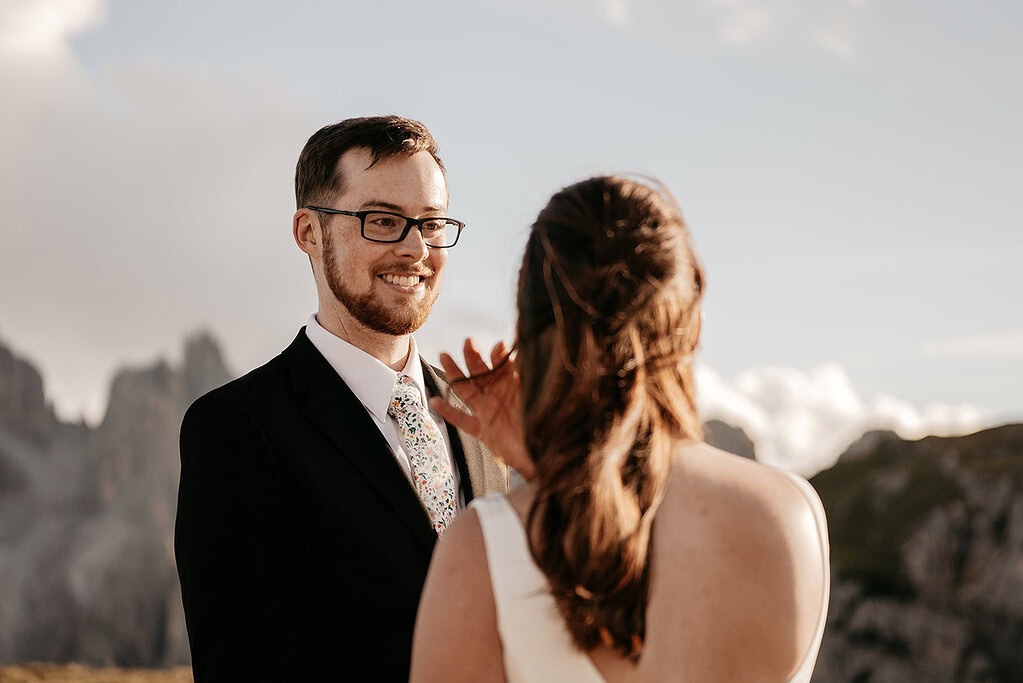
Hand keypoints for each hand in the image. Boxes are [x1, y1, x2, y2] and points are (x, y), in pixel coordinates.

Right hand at [429, 338, 535, 481]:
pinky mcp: (483, 430)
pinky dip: (449, 412)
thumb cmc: (546, 420)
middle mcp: (498, 396)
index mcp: (512, 385)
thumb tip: (524, 348)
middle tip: (468, 342)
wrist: (545, 451)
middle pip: (480, 372)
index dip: (498, 355)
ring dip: (455, 373)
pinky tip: (436, 401)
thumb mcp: (537, 391)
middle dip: (473, 356)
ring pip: (467, 390)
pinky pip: (462, 420)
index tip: (499, 346)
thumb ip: (528, 371)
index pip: (501, 365)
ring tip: (444, 356)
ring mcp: (488, 412)